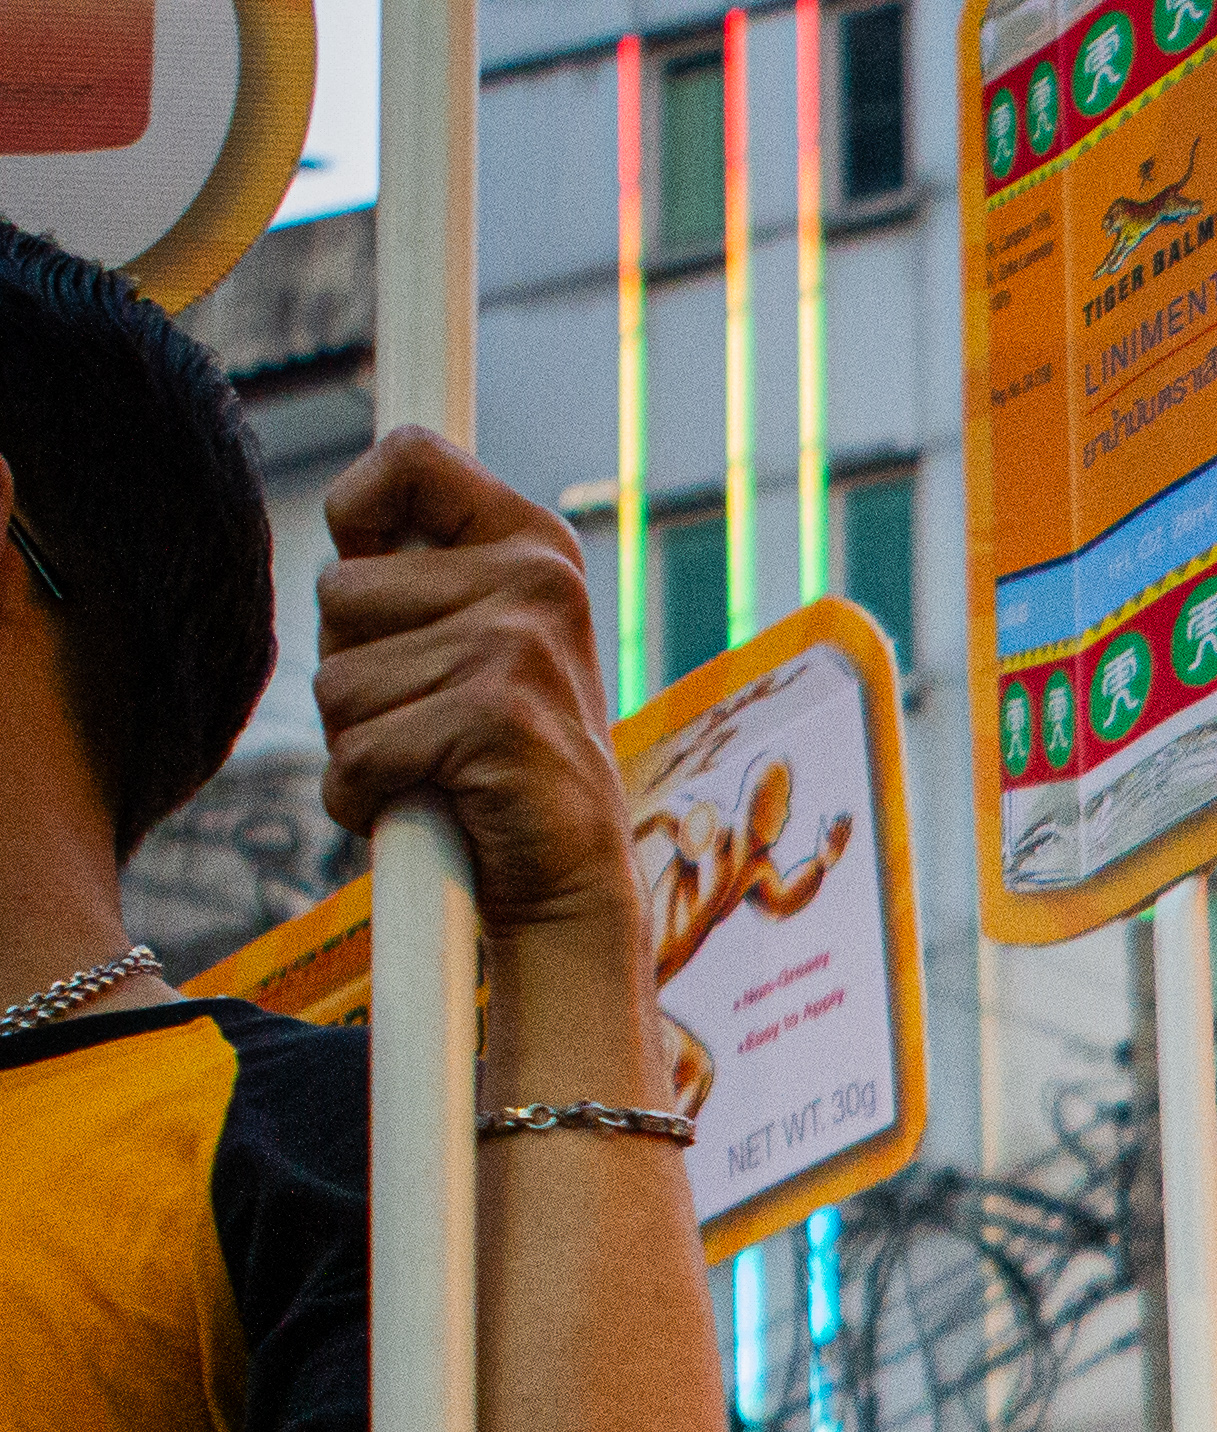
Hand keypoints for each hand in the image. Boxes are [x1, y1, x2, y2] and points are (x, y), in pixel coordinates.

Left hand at [314, 431, 641, 946]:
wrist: (571, 883)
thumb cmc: (497, 765)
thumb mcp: (475, 644)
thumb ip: (420, 576)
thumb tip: (344, 526)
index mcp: (535, 545)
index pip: (412, 455)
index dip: (356, 509)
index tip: (370, 573)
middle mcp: (537, 580)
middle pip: (339, 592)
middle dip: (351, 670)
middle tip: (422, 720)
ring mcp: (519, 646)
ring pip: (337, 681)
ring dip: (357, 743)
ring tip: (428, 769)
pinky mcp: (494, 716)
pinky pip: (359, 748)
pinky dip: (363, 796)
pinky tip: (423, 810)